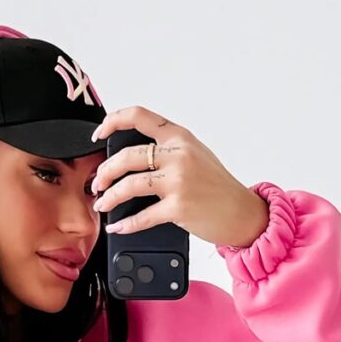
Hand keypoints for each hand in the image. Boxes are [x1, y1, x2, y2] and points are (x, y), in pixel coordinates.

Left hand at [88, 105, 270, 251]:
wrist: (243, 213)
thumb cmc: (219, 187)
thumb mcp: (196, 155)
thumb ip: (167, 149)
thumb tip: (130, 156)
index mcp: (180, 137)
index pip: (139, 116)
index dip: (112, 122)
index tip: (99, 134)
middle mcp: (179, 154)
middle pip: (127, 156)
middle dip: (105, 171)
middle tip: (97, 182)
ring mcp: (179, 180)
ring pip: (129, 184)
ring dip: (109, 196)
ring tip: (103, 203)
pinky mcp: (179, 207)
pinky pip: (142, 216)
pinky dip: (125, 223)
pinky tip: (117, 225)